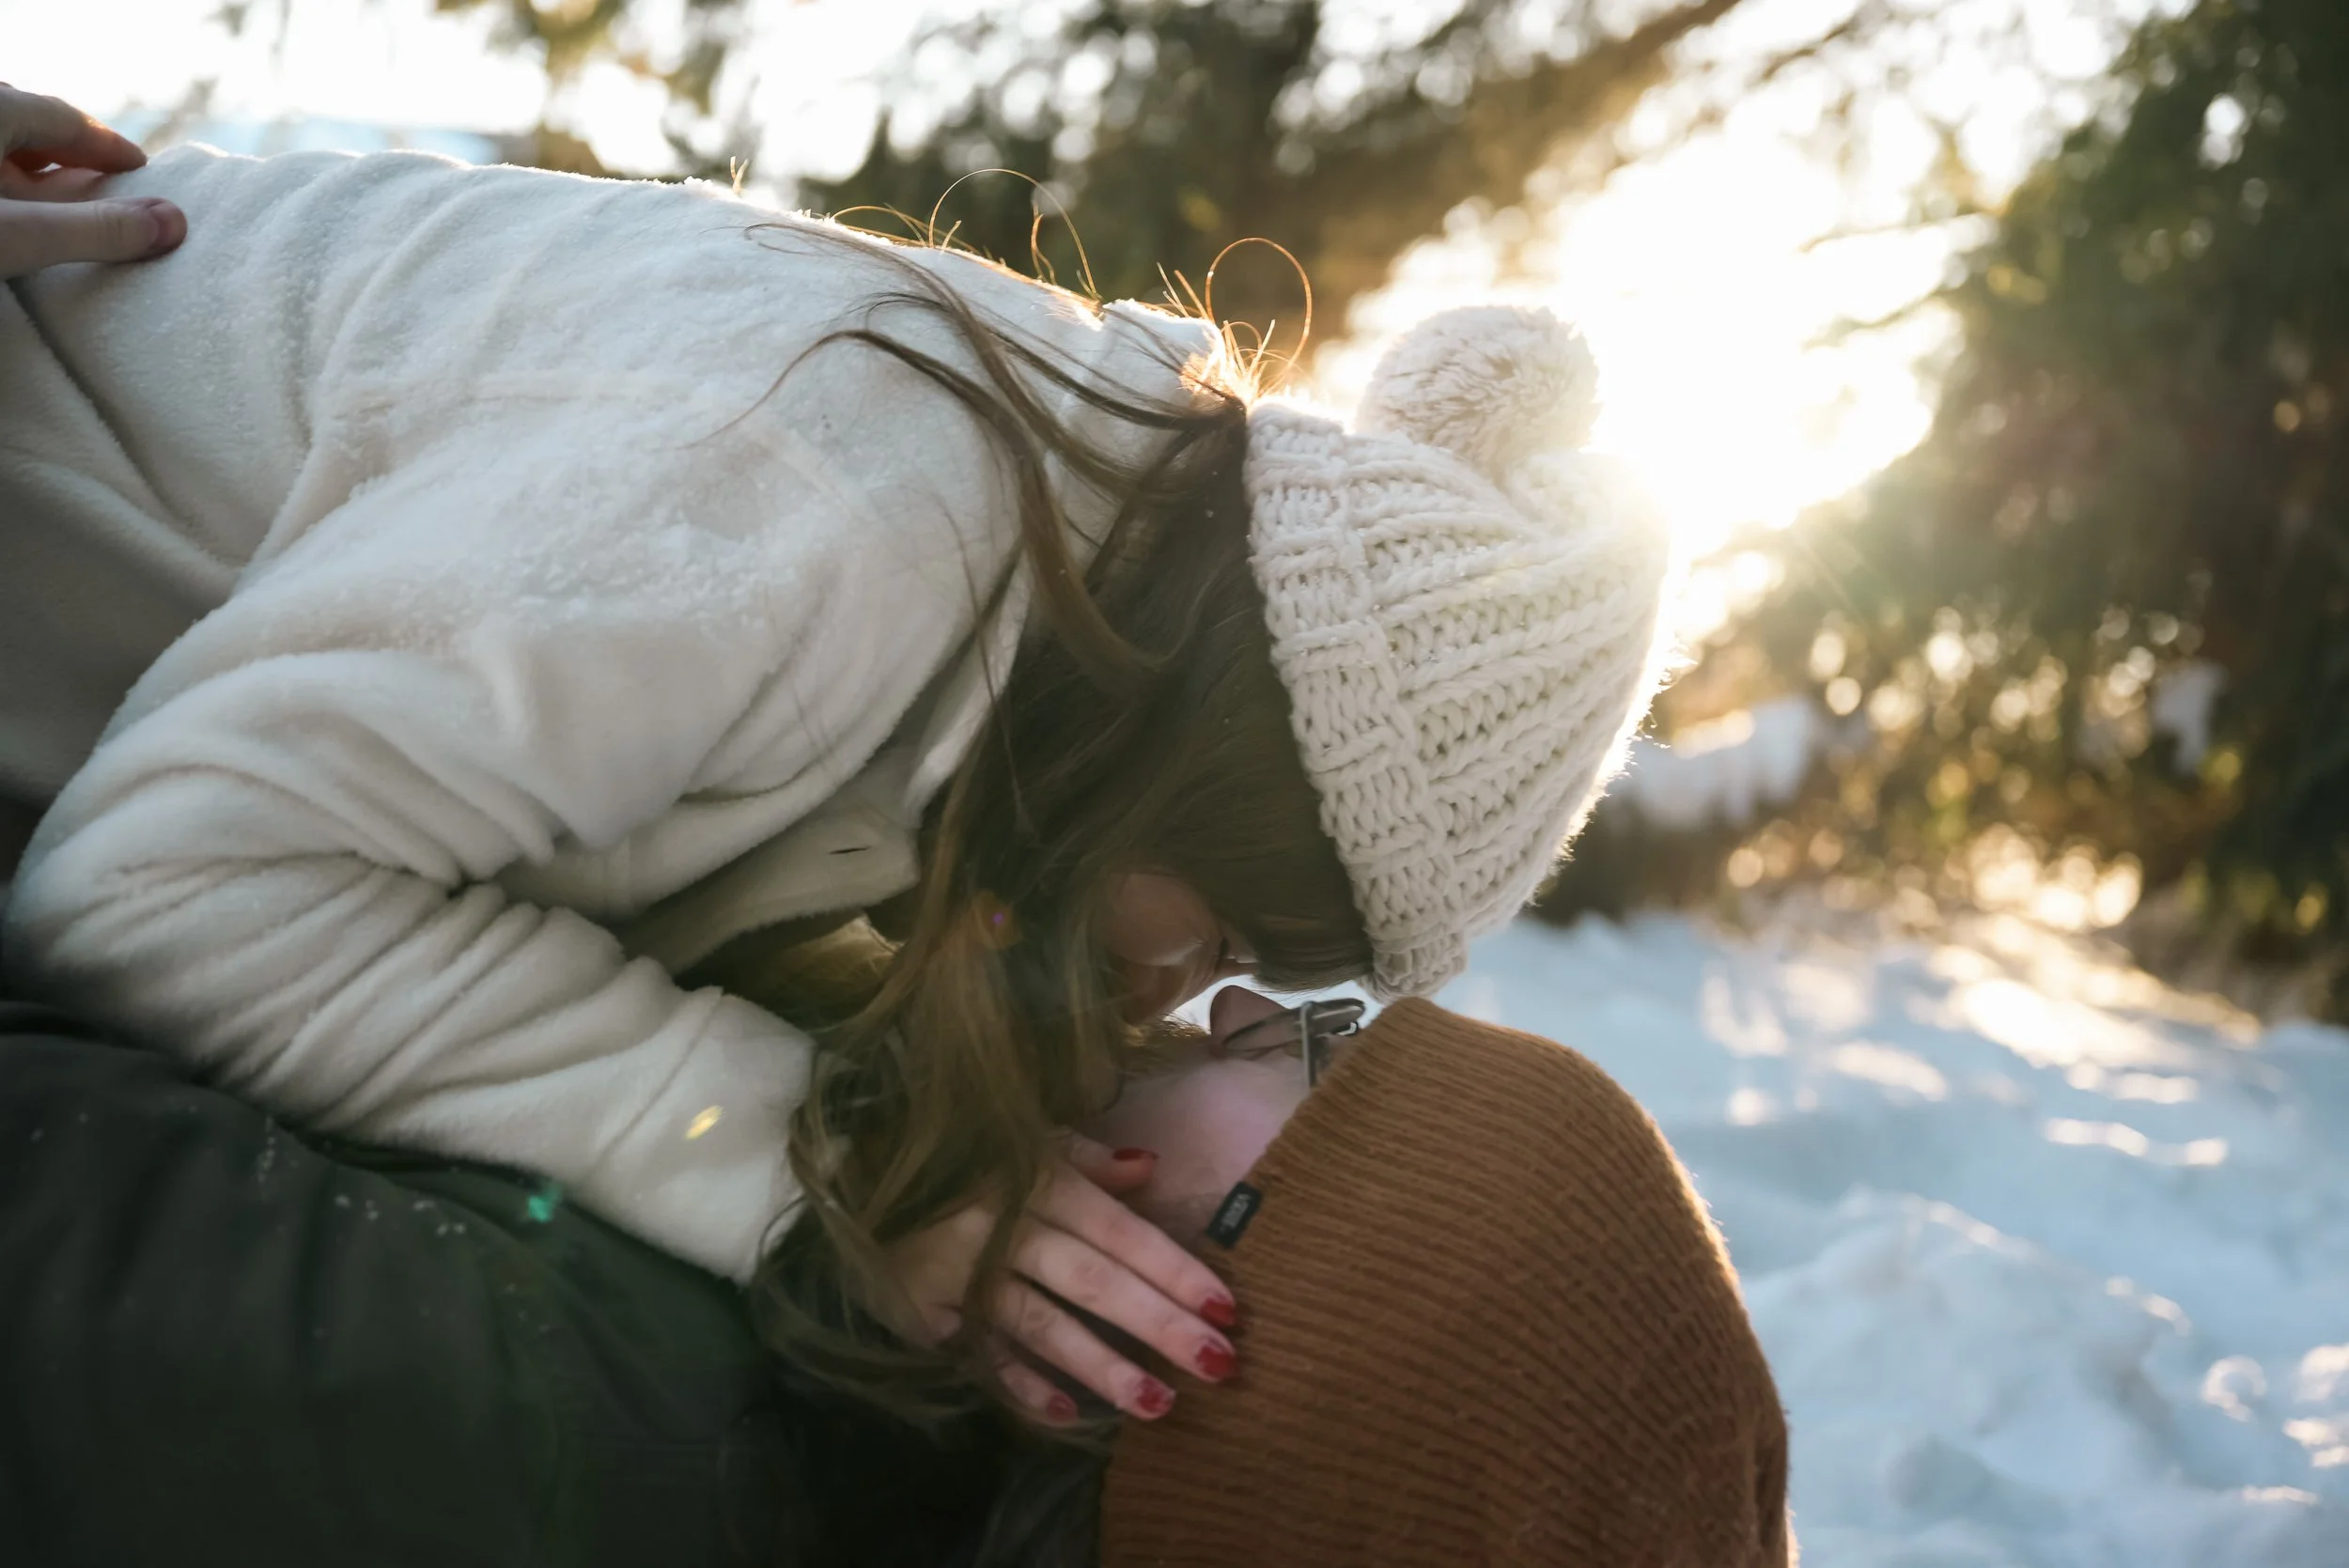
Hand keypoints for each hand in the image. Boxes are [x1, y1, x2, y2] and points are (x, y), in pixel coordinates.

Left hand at [0, 83, 184, 279]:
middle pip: (28, 126)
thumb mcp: (16, 236)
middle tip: (107, 191)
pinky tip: (11, 211)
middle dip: (72, 160)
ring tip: (60, 207)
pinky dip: (2, 183)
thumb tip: (174, 222)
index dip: (110, 148)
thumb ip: (92, 229)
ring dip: (32, 174)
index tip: (142, 171)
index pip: (65, 119)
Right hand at [886, 1134, 1240, 1424]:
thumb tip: (1151, 1169)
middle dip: (1157, 1324)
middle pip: (1092, 1280)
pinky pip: (980, 1354)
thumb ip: (1085, 1156)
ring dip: (1101, 1366)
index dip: (1172, 1268)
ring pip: (1041, 1323)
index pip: (1117, 1228)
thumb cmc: (953, 1151)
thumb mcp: (1017, 1134)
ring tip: (1158, 1404)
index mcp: (1033, 1175)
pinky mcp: (925, 1311)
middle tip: (1218, 1366)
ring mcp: (961, 1273)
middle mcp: (1002, 1225)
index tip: (1226, 1309)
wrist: (846, 1164)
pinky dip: (1020, 1384)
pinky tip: (1067, 1415)